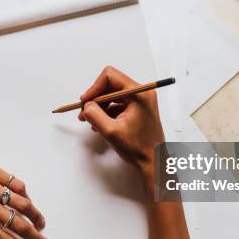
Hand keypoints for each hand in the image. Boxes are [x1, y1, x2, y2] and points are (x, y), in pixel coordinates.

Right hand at [78, 66, 164, 184]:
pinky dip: (106, 112)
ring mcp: (140, 101)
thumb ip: (95, 115)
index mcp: (139, 94)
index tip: (85, 102)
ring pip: (112, 94)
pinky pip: (117, 103)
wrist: (153, 162)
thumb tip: (86, 105)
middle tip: (84, 113)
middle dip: (95, 99)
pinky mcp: (137, 108)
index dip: (94, 88)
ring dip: (99, 107)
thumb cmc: (138, 149)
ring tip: (92, 122)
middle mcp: (142, 93)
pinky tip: (101, 125)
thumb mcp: (111, 131)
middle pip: (110, 85)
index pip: (111, 77)